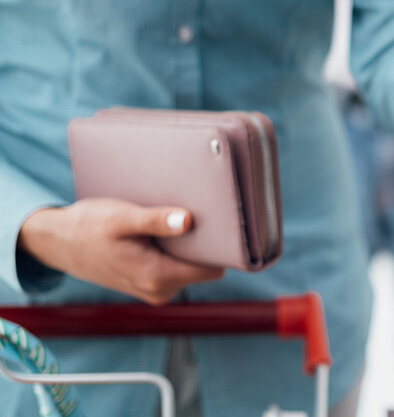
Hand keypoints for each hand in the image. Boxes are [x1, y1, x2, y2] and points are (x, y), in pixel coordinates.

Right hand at [17, 199, 224, 304]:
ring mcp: (156, 290)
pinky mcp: (151, 284)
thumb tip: (188, 221)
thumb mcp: (122, 218)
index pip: (212, 268)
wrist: (59, 242)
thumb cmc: (88, 226)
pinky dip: (175, 250)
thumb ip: (156, 221)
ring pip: (191, 266)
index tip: (222, 223)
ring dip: (188, 246)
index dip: (220, 246)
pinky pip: (177, 267)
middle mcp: (160, 291)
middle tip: (195, 214)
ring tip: (173, 221)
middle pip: (204, 266)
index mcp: (157, 277)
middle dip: (204, 243)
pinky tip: (163, 232)